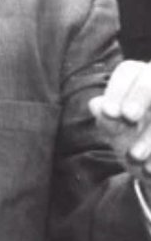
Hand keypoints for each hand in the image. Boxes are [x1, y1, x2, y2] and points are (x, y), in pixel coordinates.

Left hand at [89, 60, 150, 193]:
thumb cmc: (130, 139)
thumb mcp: (117, 133)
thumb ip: (108, 120)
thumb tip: (96, 105)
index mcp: (138, 77)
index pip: (128, 72)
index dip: (118, 91)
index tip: (108, 112)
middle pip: (150, 78)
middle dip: (141, 95)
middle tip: (128, 116)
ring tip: (135, 156)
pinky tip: (150, 168)